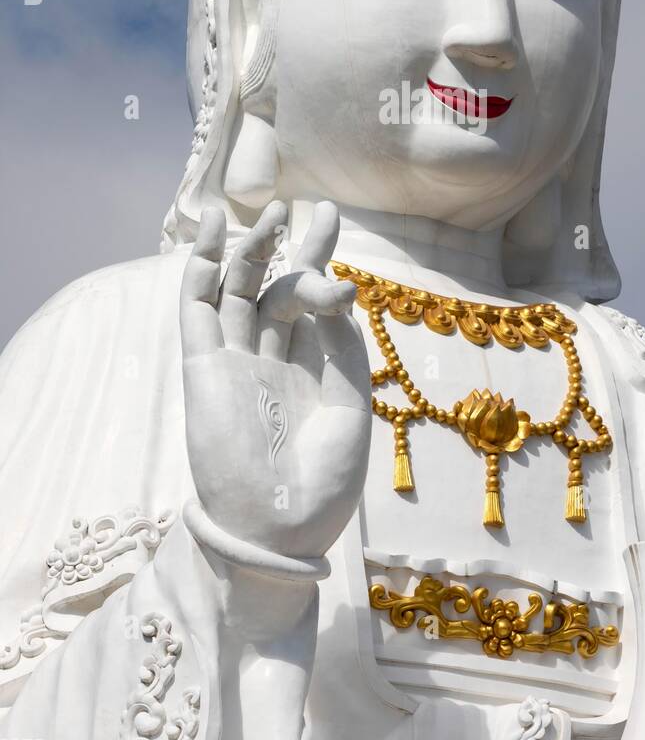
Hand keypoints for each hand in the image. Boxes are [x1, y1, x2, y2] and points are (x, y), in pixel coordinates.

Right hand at [180, 200, 371, 558]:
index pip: (308, 298)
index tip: (328, 216)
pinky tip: (211, 229)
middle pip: (276, 286)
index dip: (317, 255)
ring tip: (274, 212)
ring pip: (237, 289)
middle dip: (294, 246)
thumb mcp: (351, 405)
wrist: (282, 530)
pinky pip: (197, 308)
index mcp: (308, 370)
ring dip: (253, 248)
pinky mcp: (204, 368)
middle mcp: (270, 359)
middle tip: (314, 208)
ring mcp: (235, 362)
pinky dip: (200, 265)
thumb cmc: (324, 483)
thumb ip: (340, 346)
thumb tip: (332, 292)